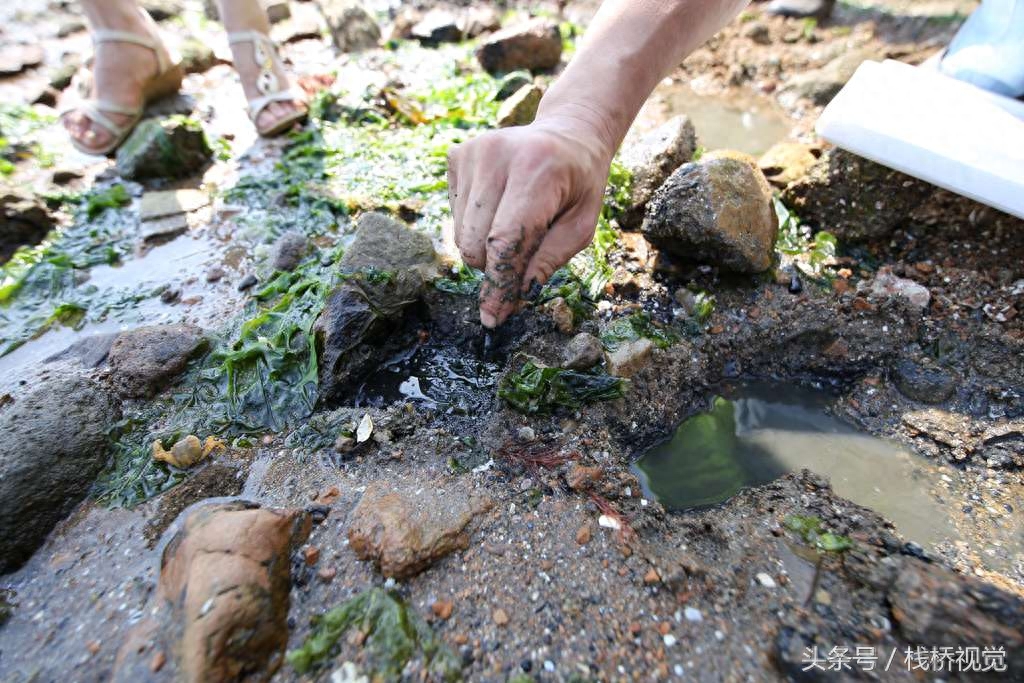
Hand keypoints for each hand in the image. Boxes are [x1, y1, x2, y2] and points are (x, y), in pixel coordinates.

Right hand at [447, 116, 614, 327]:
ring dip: (485, 246)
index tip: (493, 317)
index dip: (499, 283)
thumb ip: (547, 261)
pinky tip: (500, 205)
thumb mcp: (581, 226)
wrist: (568, 134)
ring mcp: (473, 153)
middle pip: (477, 243)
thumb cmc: (579, 185)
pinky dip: (475, 225)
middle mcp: (498, 155)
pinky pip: (454, 216)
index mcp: (538, 170)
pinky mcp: (457, 157)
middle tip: (522, 256)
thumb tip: (512, 299)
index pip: (506, 240)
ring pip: (461, 235)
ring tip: (514, 224)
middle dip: (494, 268)